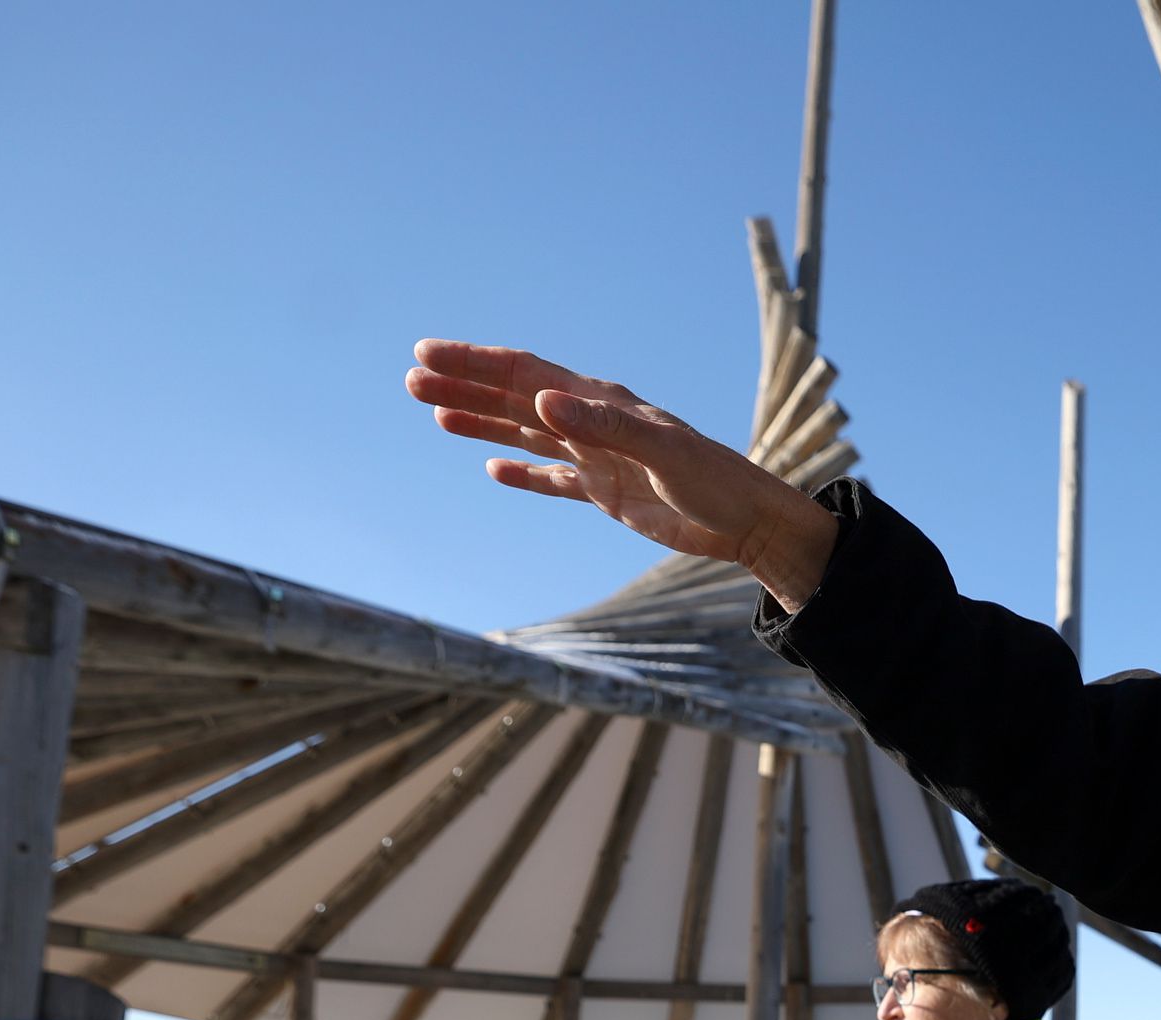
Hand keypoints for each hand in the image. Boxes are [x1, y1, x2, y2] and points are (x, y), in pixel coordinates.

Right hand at [406, 340, 839, 608]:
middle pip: (515, 399)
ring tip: (434, 415)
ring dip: (481, 423)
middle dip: (464, 387)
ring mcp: (597, 458)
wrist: (750, 523)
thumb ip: (603, 427)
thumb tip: (544, 401)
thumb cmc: (715, 482)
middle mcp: (593, 423)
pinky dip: (522, 474)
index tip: (429, 355)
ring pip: (525, 434)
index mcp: (602, 403)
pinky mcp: (607, 494)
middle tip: (411, 381)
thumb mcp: (662, 454)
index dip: (477, 363)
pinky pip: (554, 479)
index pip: (527, 374)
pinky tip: (493, 471)